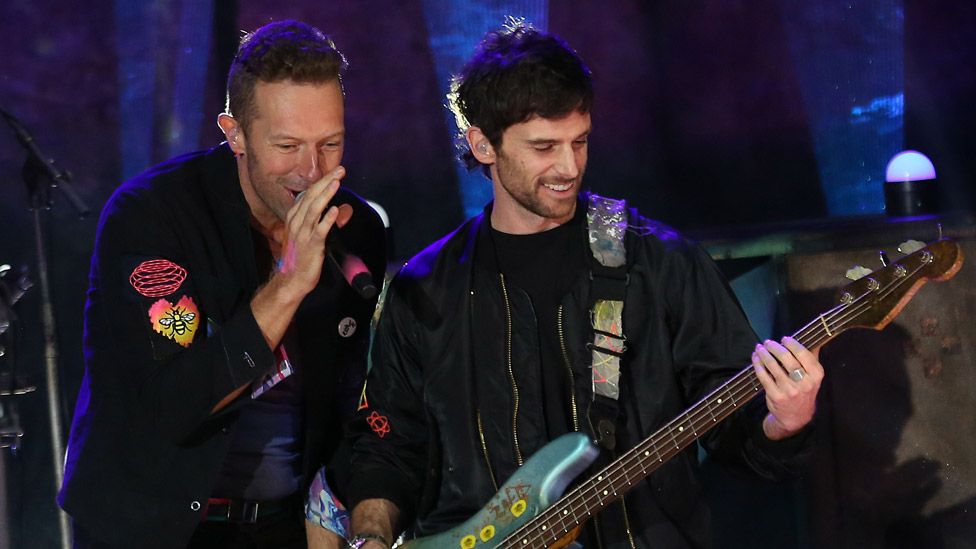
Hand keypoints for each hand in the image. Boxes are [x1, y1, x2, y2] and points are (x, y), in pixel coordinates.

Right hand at [274, 166, 345, 299]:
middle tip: (340, 170)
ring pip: (314, 209)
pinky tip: (334, 210)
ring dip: (326, 194)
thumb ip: (328, 221)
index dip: (322, 182)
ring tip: (336, 182)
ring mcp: (302, 233)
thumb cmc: (302, 257)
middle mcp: (297, 222)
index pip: (309, 194)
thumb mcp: (314, 235)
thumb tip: (343, 209)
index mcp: (295, 217)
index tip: (335, 172)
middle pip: (311, 197)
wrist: (291, 280)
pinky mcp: (311, 245)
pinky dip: (327, 219)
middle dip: (326, 182)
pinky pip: (319, 230)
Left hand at [752, 336, 823, 439]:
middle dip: (774, 347)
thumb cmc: (804, 391)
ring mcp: (789, 390)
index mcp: (816, 375)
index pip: (803, 354)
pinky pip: (763, 376)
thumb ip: (812, 358)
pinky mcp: (776, 395)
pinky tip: (755, 358)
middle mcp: (804, 383)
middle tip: (768, 342)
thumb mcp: (813, 377)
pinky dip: (757, 364)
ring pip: (773, 366)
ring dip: (763, 354)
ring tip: (759, 348)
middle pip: (786, 358)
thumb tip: (811, 337)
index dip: (792, 344)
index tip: (784, 339)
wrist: (796, 416)